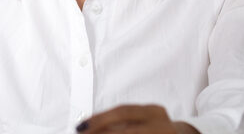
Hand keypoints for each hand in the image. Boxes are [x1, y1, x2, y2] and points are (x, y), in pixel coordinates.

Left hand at [75, 105, 199, 133]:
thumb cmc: (156, 128)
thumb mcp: (141, 119)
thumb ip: (119, 122)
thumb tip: (87, 127)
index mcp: (153, 111)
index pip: (123, 112)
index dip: (100, 119)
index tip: (81, 126)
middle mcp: (161, 123)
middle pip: (128, 129)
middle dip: (102, 132)